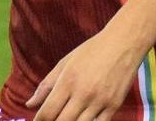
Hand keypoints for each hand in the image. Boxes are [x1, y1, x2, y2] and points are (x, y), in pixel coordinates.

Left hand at [27, 25, 146, 120]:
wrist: (125, 42)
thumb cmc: (93, 50)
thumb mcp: (66, 62)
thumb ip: (46, 85)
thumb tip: (29, 104)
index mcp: (68, 81)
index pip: (47, 113)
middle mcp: (83, 93)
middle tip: (52, 119)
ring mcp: (100, 101)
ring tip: (67, 117)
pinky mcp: (114, 105)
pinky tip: (84, 119)